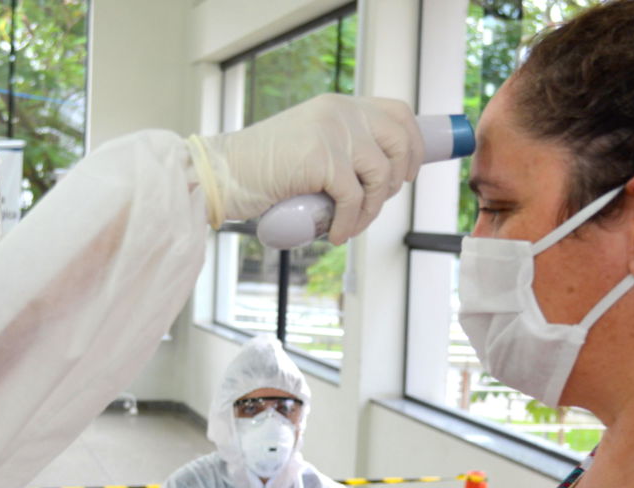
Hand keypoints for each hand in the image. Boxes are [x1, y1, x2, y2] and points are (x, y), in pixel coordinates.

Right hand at [188, 93, 422, 244]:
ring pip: (381, 176)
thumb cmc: (258, 170)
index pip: (397, 113)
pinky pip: (355, 199)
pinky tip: (337, 234)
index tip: (406, 173)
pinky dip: (350, 223)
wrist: (221, 174)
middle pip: (400, 140)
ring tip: (351, 225)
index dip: (412, 144)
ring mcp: (332, 133)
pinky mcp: (322, 160)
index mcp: (337, 106)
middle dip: (400, 178)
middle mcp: (339, 112)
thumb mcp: (307, 145)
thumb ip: (337, 148)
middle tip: (379, 203)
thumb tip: (376, 178)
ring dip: (373, 210)